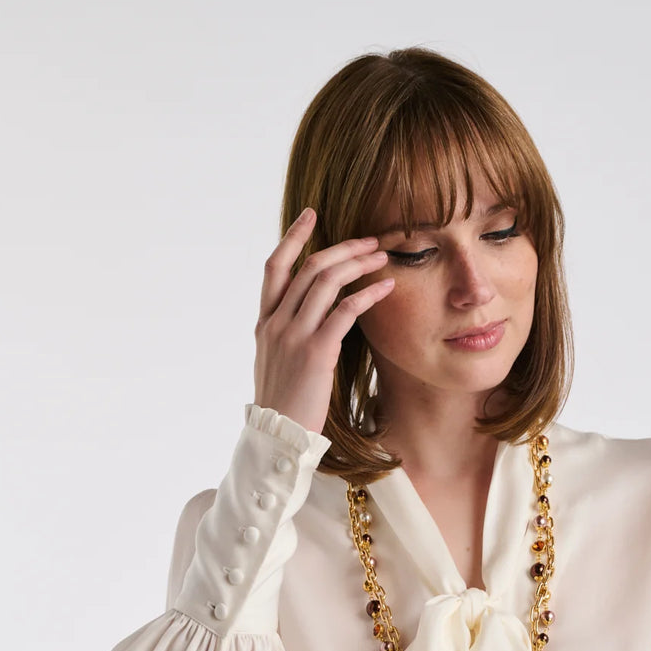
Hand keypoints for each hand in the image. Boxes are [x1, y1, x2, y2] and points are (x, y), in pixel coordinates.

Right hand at [253, 207, 395, 436]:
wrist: (278, 436)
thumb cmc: (284, 405)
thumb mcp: (275, 363)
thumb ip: (286, 335)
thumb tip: (305, 317)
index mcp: (264, 323)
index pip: (274, 267)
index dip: (293, 237)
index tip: (311, 214)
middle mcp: (276, 323)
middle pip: (309, 267)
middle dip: (343, 248)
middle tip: (369, 240)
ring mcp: (294, 336)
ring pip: (327, 281)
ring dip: (358, 264)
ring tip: (382, 257)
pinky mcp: (316, 352)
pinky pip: (345, 311)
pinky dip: (368, 294)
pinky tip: (386, 287)